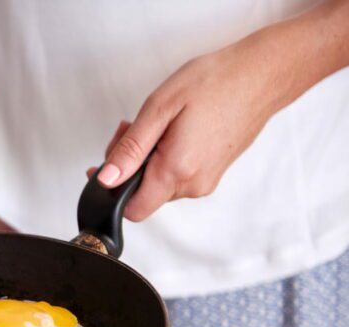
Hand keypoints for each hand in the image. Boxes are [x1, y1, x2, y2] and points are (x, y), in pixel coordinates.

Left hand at [93, 0, 348, 221]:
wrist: (262, 75)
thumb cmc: (214, 83)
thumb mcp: (159, 109)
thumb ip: (130, 149)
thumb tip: (106, 179)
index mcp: (177, 171)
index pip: (132, 209)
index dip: (112, 190)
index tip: (106, 165)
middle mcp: (193, 185)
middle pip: (143, 194)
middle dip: (129, 165)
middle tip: (132, 128)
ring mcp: (206, 181)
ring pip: (159, 184)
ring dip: (147, 159)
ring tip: (158, 123)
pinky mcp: (212, 173)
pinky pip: (177, 175)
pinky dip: (165, 157)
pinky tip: (172, 130)